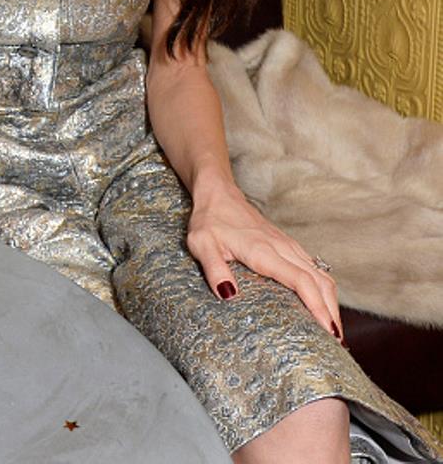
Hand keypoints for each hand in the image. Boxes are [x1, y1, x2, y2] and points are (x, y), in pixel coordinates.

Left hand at [186, 179, 343, 343]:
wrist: (217, 194)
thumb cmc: (209, 220)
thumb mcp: (202, 245)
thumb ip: (214, 269)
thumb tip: (228, 295)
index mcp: (263, 251)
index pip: (300, 281)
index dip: (317, 306)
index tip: (329, 332)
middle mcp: (282, 248)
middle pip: (319, 281)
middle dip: (332, 312)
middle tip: (337, 344)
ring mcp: (287, 245)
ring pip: (320, 274)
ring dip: (331, 301)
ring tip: (334, 331)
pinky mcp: (287, 245)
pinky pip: (313, 267)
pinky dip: (324, 288)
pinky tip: (322, 304)